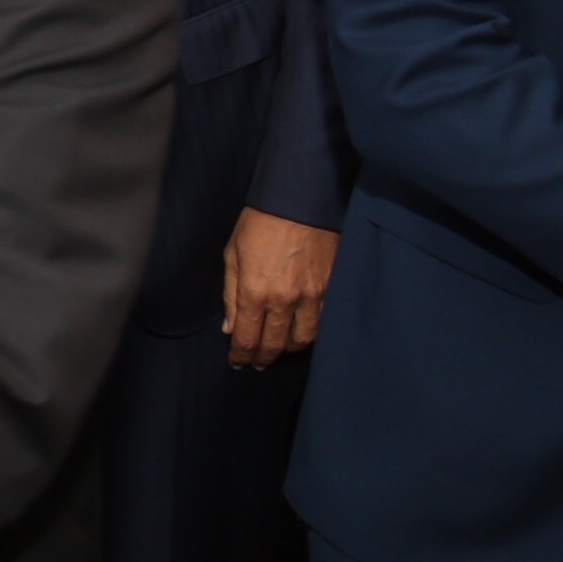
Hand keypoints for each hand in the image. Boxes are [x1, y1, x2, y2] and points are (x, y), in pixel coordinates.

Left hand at [223, 210, 337, 367]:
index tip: (237, 363)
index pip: (248, 339)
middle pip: (276, 345)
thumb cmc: (260, 222)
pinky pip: (322, 322)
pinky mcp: (332, 287)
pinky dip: (311, 333)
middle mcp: (286, 300)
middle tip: (256, 363)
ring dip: (289, 349)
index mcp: (256, 292)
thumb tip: (230, 328)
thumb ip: (231, 295)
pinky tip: (301, 332)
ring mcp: (313, 296)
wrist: (301, 198)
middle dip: (263, 358)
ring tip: (279, 350)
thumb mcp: (233, 255)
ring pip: (304, 339)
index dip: (241, 356)